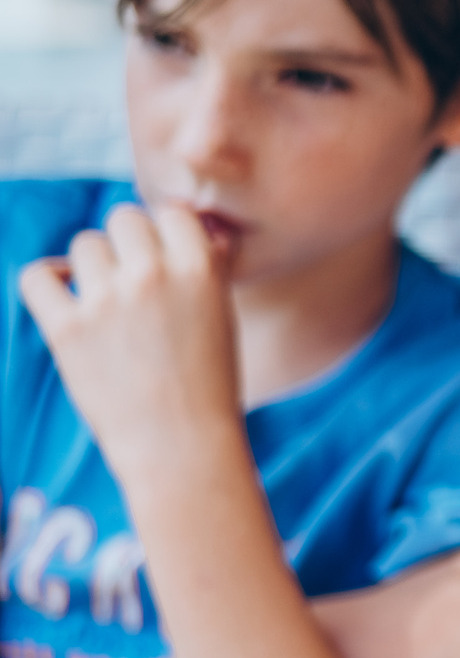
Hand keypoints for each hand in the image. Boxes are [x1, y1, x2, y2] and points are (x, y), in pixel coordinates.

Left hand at [17, 204, 242, 494]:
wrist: (182, 445)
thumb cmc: (209, 381)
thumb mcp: (223, 312)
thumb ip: (206, 265)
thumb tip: (191, 226)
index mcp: (200, 268)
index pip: (170, 212)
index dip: (165, 232)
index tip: (163, 258)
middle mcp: (153, 275)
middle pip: (123, 219)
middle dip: (127, 245)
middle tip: (132, 280)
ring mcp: (107, 301)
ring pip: (85, 244)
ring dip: (92, 265)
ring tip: (104, 299)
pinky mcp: (67, 329)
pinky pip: (38, 275)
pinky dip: (48, 281)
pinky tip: (66, 300)